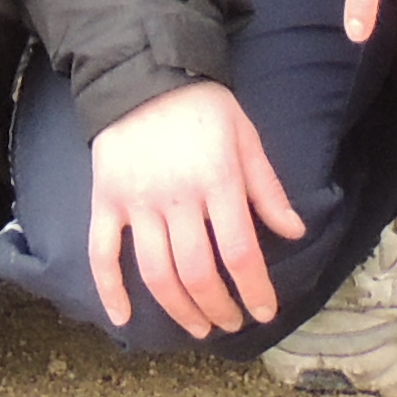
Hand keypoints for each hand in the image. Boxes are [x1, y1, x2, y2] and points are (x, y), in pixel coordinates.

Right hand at [82, 81, 304, 338]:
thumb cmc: (202, 105)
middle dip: (218, 308)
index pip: (239, 252)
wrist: (142, 70)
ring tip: (197, 326)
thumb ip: (267, 187)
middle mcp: (176, 196)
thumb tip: (294, 231)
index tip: (263, 312)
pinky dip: (110, 290)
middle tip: (230, 323)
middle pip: (197, 272)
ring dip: (179, 310)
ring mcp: (136, 200)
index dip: (255, 291)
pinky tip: (123, 319)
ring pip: (156, 273)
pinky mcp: (106, 199)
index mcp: (217, 180)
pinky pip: (102, 252)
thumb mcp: (245, 136)